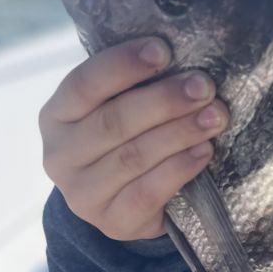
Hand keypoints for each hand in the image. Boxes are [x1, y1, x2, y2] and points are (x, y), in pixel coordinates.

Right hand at [39, 38, 228, 239]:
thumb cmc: (125, 132)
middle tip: (203, 87)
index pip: (83, 84)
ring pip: (133, 157)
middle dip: (164, 101)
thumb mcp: (117, 104)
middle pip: (114, 121)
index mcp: (57, 115)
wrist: (122, 198)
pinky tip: (204, 151)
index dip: (122, 64)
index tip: (163, 49)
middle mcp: (60, 155)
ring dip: (180, 132)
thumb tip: (183, 51)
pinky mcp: (111, 222)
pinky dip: (179, 169)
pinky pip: (147, 193)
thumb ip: (137, 82)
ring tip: (215, 116)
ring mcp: (82, 194)